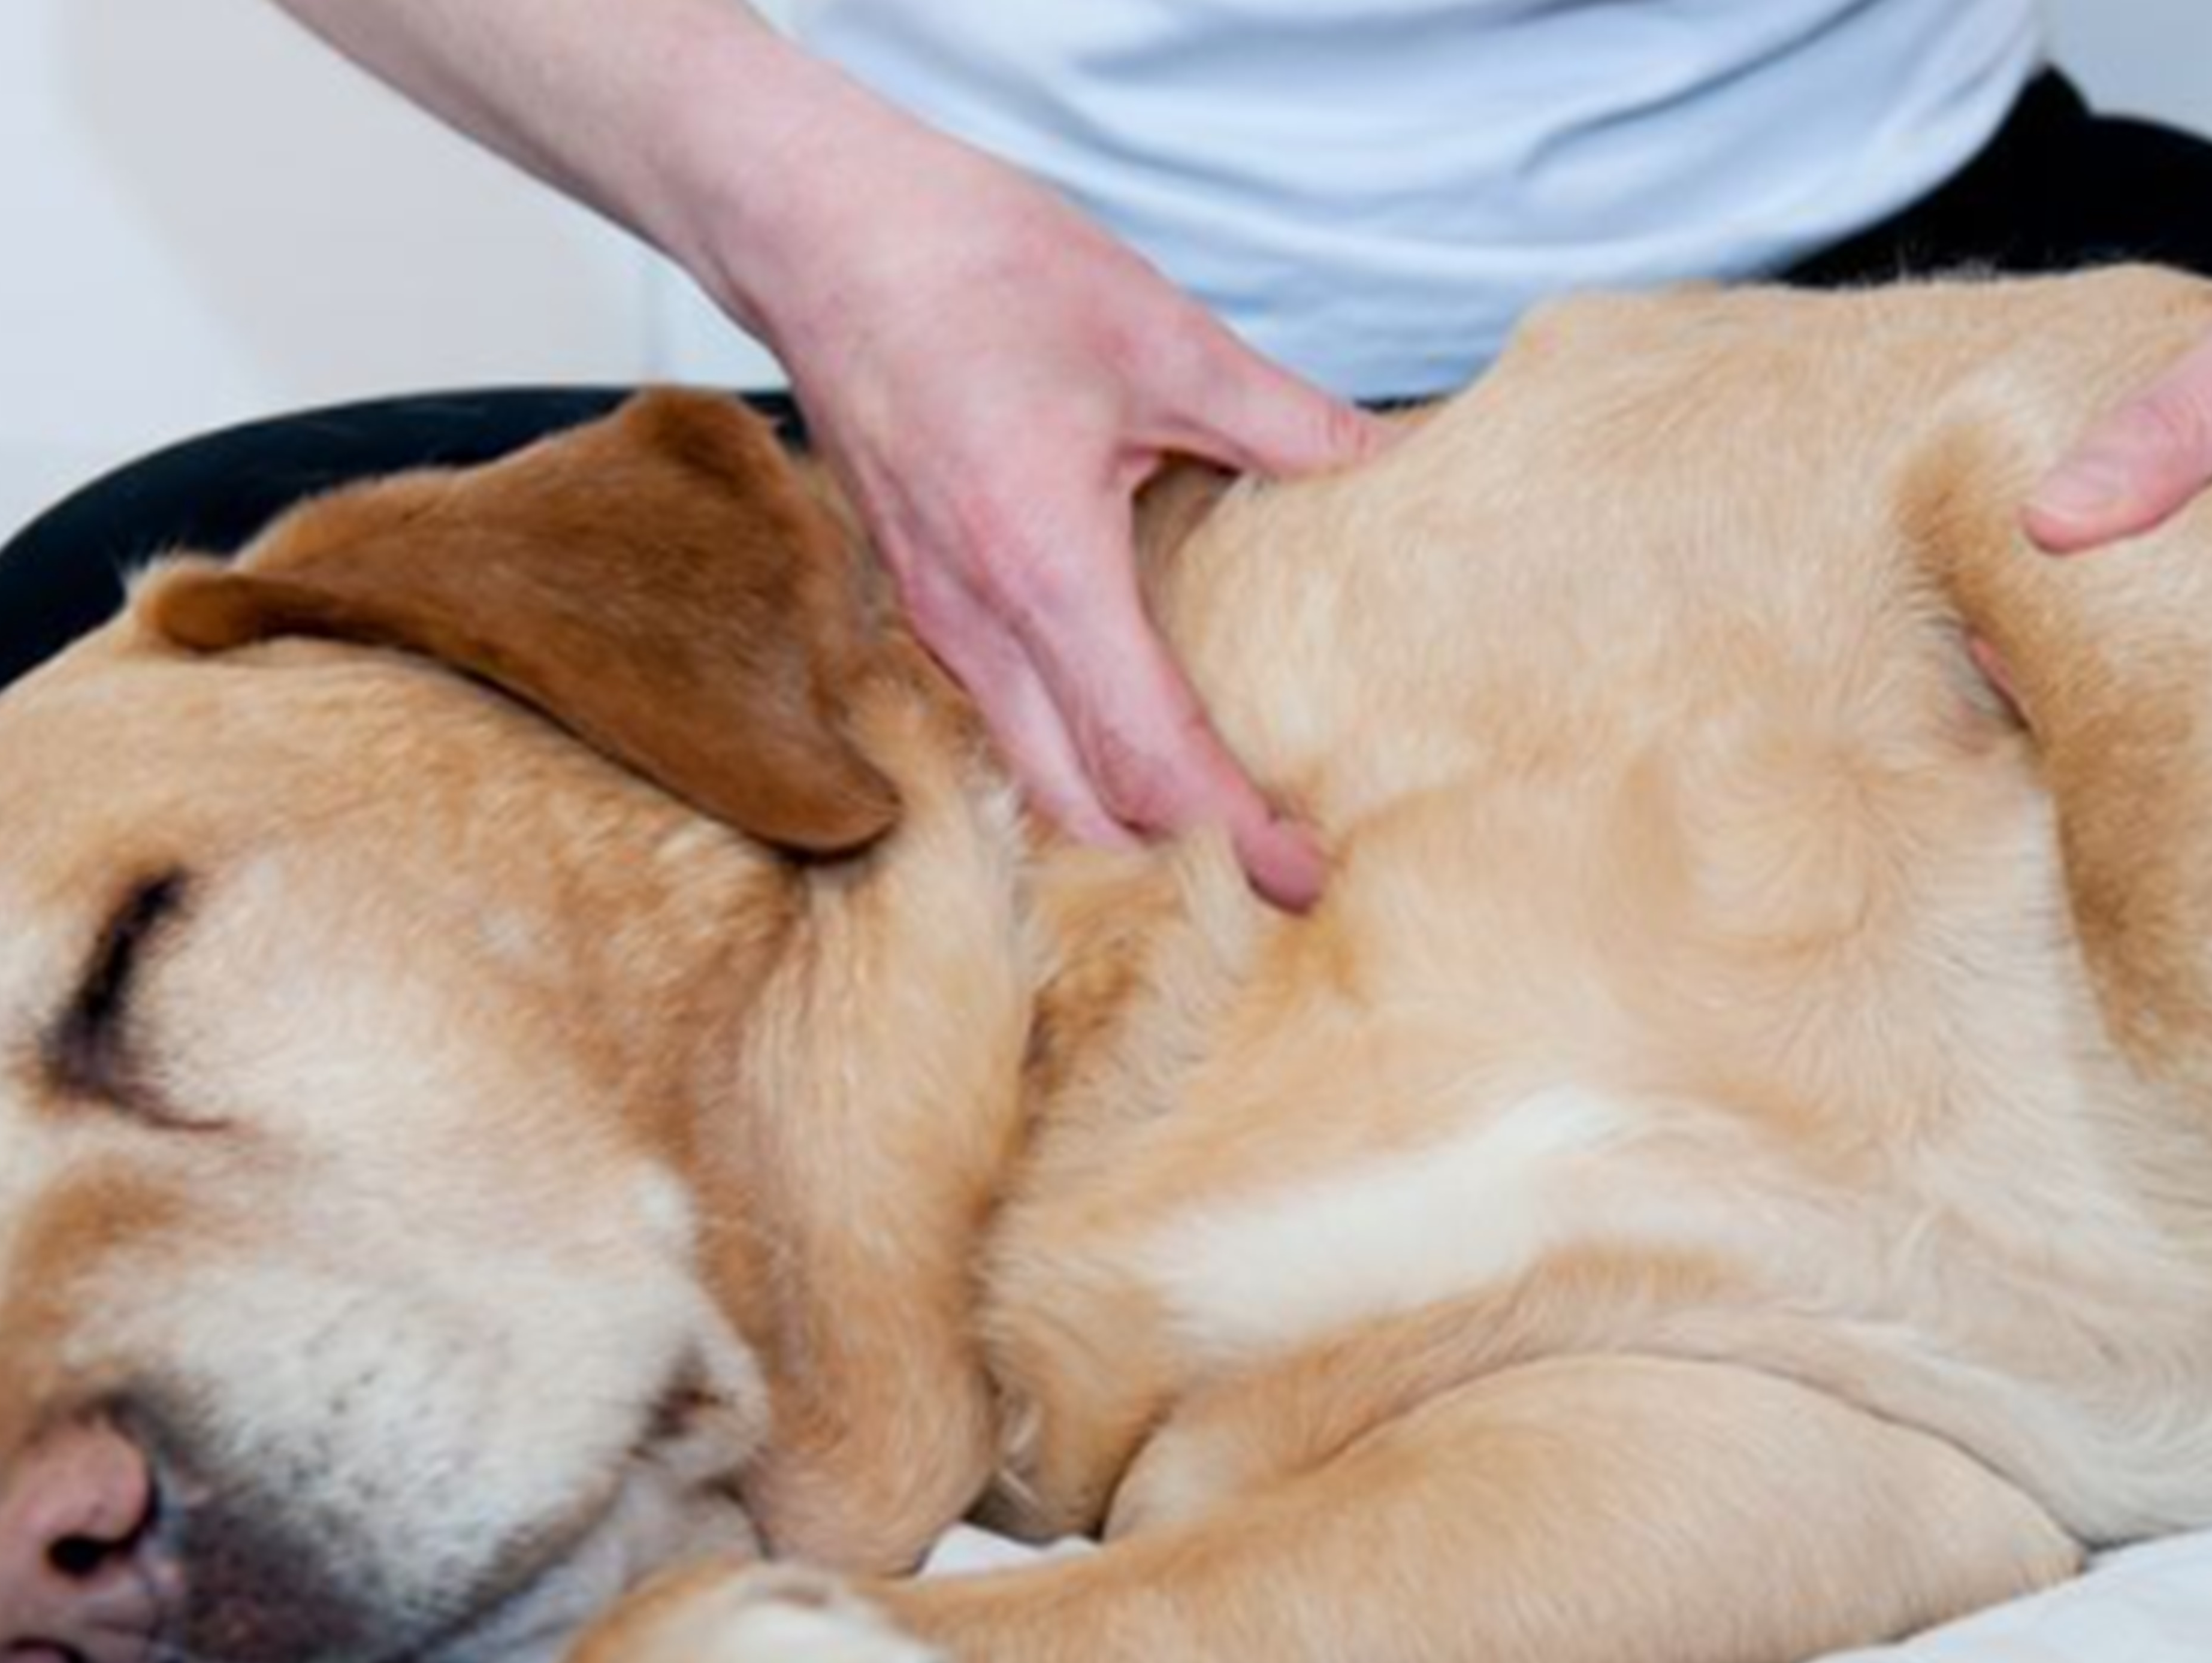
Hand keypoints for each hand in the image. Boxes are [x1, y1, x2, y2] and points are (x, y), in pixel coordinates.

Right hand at [738, 102, 1385, 906]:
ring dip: (1124, 825)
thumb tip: (1392, 461)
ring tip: (1219, 834)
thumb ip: (1284, 419)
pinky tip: (1138, 750)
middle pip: (1084, 810)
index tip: (1302, 881)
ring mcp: (941, 626)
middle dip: (1180, 864)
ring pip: (1034, 780)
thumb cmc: (972, 267)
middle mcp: (978, 625)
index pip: (1149, 759)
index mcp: (1043, 569)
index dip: (1232, 836)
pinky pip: (1007, 728)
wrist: (819, 231)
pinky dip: (1076, 767)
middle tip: (1277, 880)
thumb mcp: (1158, 334)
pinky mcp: (927, 608)